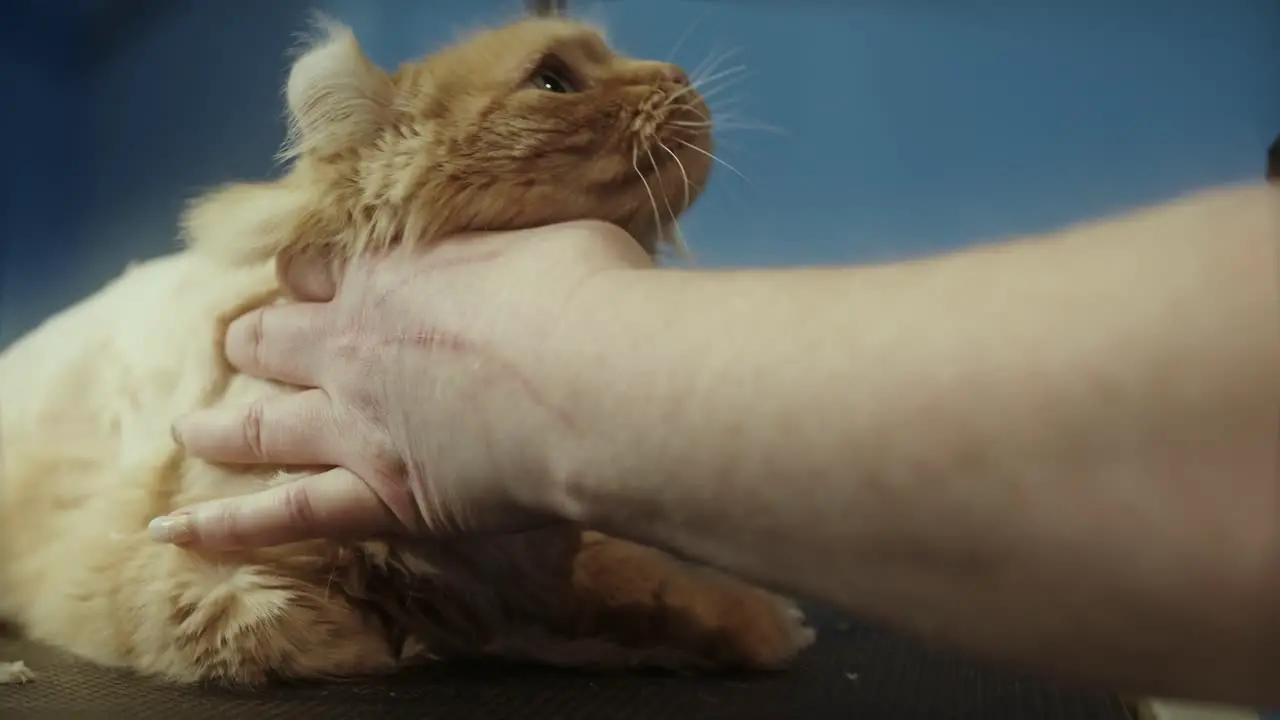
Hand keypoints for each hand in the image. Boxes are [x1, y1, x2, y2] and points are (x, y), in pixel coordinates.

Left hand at [152, 220, 652, 548]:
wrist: (602, 383)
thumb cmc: (592, 299)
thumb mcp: (550, 239)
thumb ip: (511, 251)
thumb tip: (530, 254)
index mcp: (394, 274)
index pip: (322, 268)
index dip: (313, 276)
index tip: (314, 281)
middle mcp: (355, 345)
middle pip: (276, 337)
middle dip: (257, 341)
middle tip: (246, 345)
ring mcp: (356, 425)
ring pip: (259, 424)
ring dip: (219, 426)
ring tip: (187, 431)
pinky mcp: (377, 495)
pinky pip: (284, 516)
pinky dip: (224, 527)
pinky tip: (173, 534)